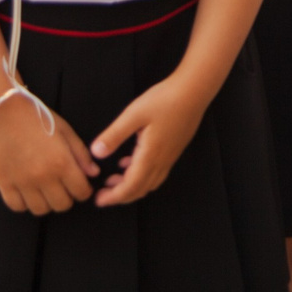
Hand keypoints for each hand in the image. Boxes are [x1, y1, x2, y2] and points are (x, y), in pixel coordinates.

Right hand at [0, 92, 97, 214]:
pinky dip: (24, 203)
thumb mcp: (66, 131)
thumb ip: (81, 154)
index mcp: (62, 163)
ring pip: (41, 210)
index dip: (84, 190)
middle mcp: (44, 177)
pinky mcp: (5, 184)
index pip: (81, 192)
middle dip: (67, 197)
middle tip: (63, 187)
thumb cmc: (38, 118)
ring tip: (45, 190)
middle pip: (63, 205)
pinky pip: (17, 207)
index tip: (80, 185)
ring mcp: (23, 183)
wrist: (5, 112)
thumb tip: (93, 174)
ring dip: (46, 202)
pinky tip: (27, 192)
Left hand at [88, 74, 211, 206]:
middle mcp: (162, 160)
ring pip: (150, 183)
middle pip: (141, 189)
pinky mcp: (174, 149)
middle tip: (102, 195)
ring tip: (113, 181)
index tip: (98, 200)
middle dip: (121, 196)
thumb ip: (114, 135)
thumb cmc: (164, 99)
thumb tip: (96, 153)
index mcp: (150, 155)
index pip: (130, 187)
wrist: (195, 90)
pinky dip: (142, 176)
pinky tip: (131, 162)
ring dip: (132, 187)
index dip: (114, 197)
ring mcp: (170, 156)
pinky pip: (157, 172)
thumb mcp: (134, 114)